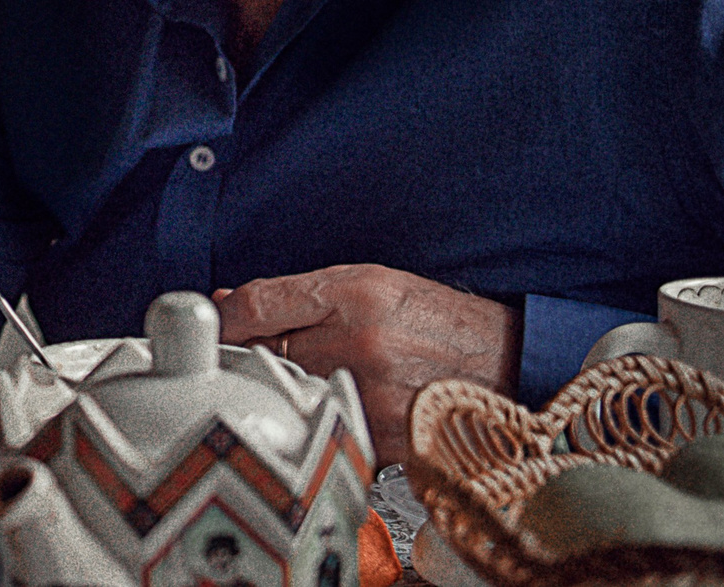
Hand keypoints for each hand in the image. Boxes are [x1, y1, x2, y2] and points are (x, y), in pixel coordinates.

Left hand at [215, 264, 520, 467]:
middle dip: (251, 359)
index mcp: (355, 293)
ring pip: (290, 398)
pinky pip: (327, 432)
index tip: (210, 330)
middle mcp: (360, 341)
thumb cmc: (440, 323)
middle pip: (264, 355)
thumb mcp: (371, 285)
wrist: (514, 367)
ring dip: (284, 395)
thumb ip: (296, 294)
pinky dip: (321, 425)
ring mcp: (373, 394)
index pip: (256, 306)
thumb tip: (227, 304)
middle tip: (256, 361)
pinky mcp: (386, 439)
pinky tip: (339, 412)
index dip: (221, 320)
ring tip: (310, 385)